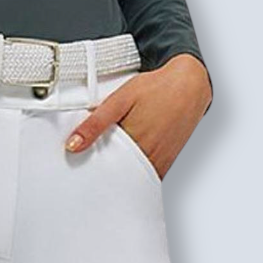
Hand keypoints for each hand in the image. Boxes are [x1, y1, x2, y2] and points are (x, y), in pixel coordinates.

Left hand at [64, 54, 211, 179]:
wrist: (189, 85)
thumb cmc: (157, 88)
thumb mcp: (120, 99)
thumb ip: (95, 123)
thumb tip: (73, 144)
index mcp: (134, 142)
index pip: (104, 169)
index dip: (89, 168)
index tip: (78, 164)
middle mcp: (149, 156)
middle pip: (118, 176)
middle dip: (104, 171)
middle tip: (91, 161)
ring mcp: (160, 161)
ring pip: (133, 177)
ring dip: (120, 171)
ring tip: (111, 154)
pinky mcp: (167, 161)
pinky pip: (147, 174)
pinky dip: (135, 170)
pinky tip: (130, 155)